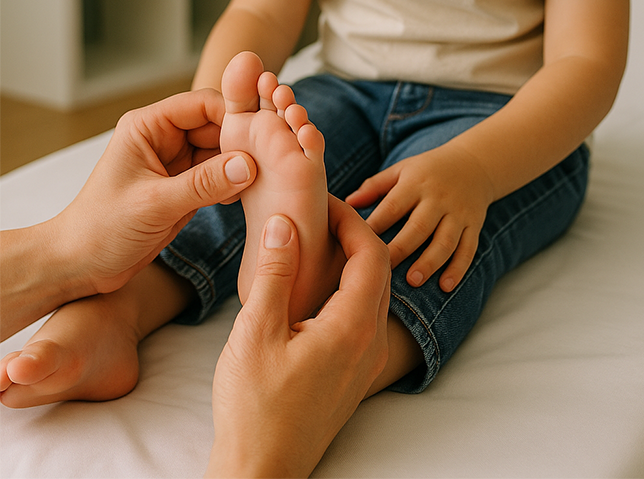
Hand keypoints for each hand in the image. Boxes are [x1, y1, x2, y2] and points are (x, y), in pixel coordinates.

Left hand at [60, 89, 258, 295]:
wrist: (81, 266)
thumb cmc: (101, 229)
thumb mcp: (155, 204)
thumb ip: (202, 184)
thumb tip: (247, 164)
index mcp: (148, 126)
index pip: (202, 104)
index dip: (234, 113)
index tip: (264, 131)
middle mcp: (163, 138)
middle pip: (217, 124)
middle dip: (243, 139)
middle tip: (274, 157)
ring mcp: (176, 163)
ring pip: (222, 150)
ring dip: (243, 162)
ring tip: (269, 175)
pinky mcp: (184, 187)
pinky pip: (219, 175)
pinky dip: (235, 182)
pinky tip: (249, 194)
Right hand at [206, 197, 390, 478]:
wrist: (262, 470)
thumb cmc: (254, 407)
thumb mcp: (256, 332)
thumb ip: (274, 274)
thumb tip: (285, 223)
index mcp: (352, 327)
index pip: (372, 254)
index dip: (352, 219)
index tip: (323, 201)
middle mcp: (370, 343)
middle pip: (380, 270)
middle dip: (355, 233)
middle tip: (319, 213)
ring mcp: (366, 361)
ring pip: (375, 294)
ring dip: (354, 261)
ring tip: (316, 241)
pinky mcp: (355, 374)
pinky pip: (365, 316)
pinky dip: (349, 288)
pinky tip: (315, 286)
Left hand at [346, 144, 494, 291]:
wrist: (473, 164)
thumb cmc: (426, 170)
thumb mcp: (400, 170)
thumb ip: (374, 186)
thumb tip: (346, 203)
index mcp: (415, 183)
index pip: (393, 206)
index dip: (377, 224)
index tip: (360, 243)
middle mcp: (437, 198)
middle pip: (419, 226)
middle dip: (402, 248)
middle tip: (385, 268)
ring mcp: (458, 213)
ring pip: (445, 240)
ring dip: (430, 262)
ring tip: (413, 281)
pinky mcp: (474, 225)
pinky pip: (468, 249)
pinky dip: (458, 268)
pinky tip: (446, 286)